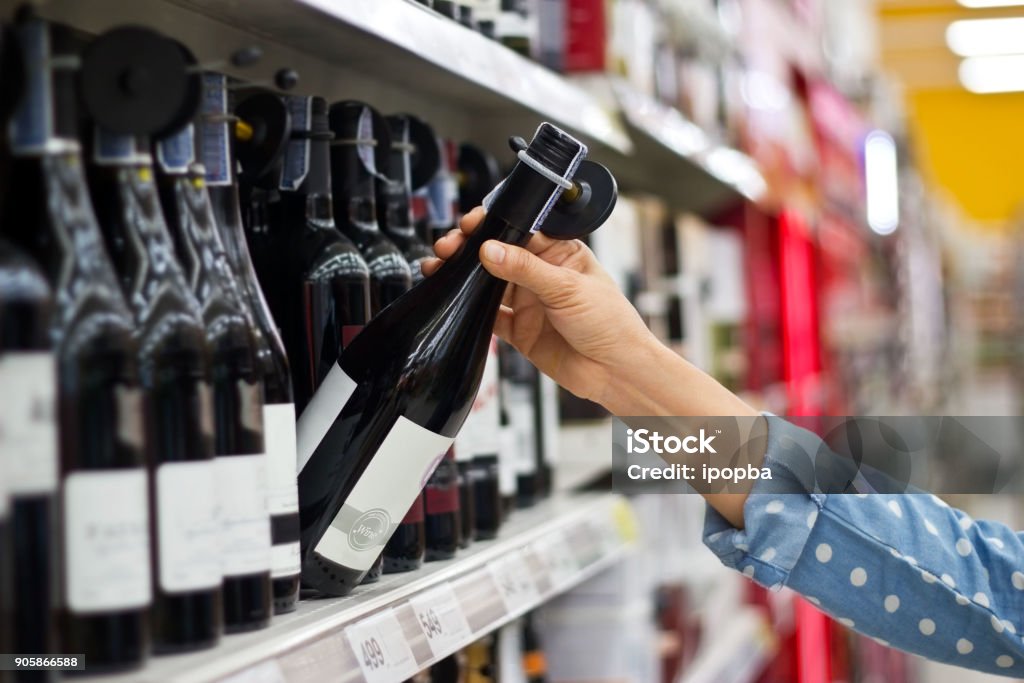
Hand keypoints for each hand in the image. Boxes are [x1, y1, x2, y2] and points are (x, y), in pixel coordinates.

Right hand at [423, 207, 656, 408]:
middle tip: (449, 247)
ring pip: (487, 283)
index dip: (493, 224)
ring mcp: (529, 302)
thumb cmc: (611, 323)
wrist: (615, 371)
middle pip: (498, 254)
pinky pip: (489, 315)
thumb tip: (490, 249)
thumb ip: (525, 269)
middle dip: (470, 247)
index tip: (471, 224)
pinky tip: (455, 300)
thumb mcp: (567, 288)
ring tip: (440, 267)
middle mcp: (542, 274)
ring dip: (464, 276)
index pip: (520, 229)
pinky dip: (470, 309)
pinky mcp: (520, 330)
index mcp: (560, 253)